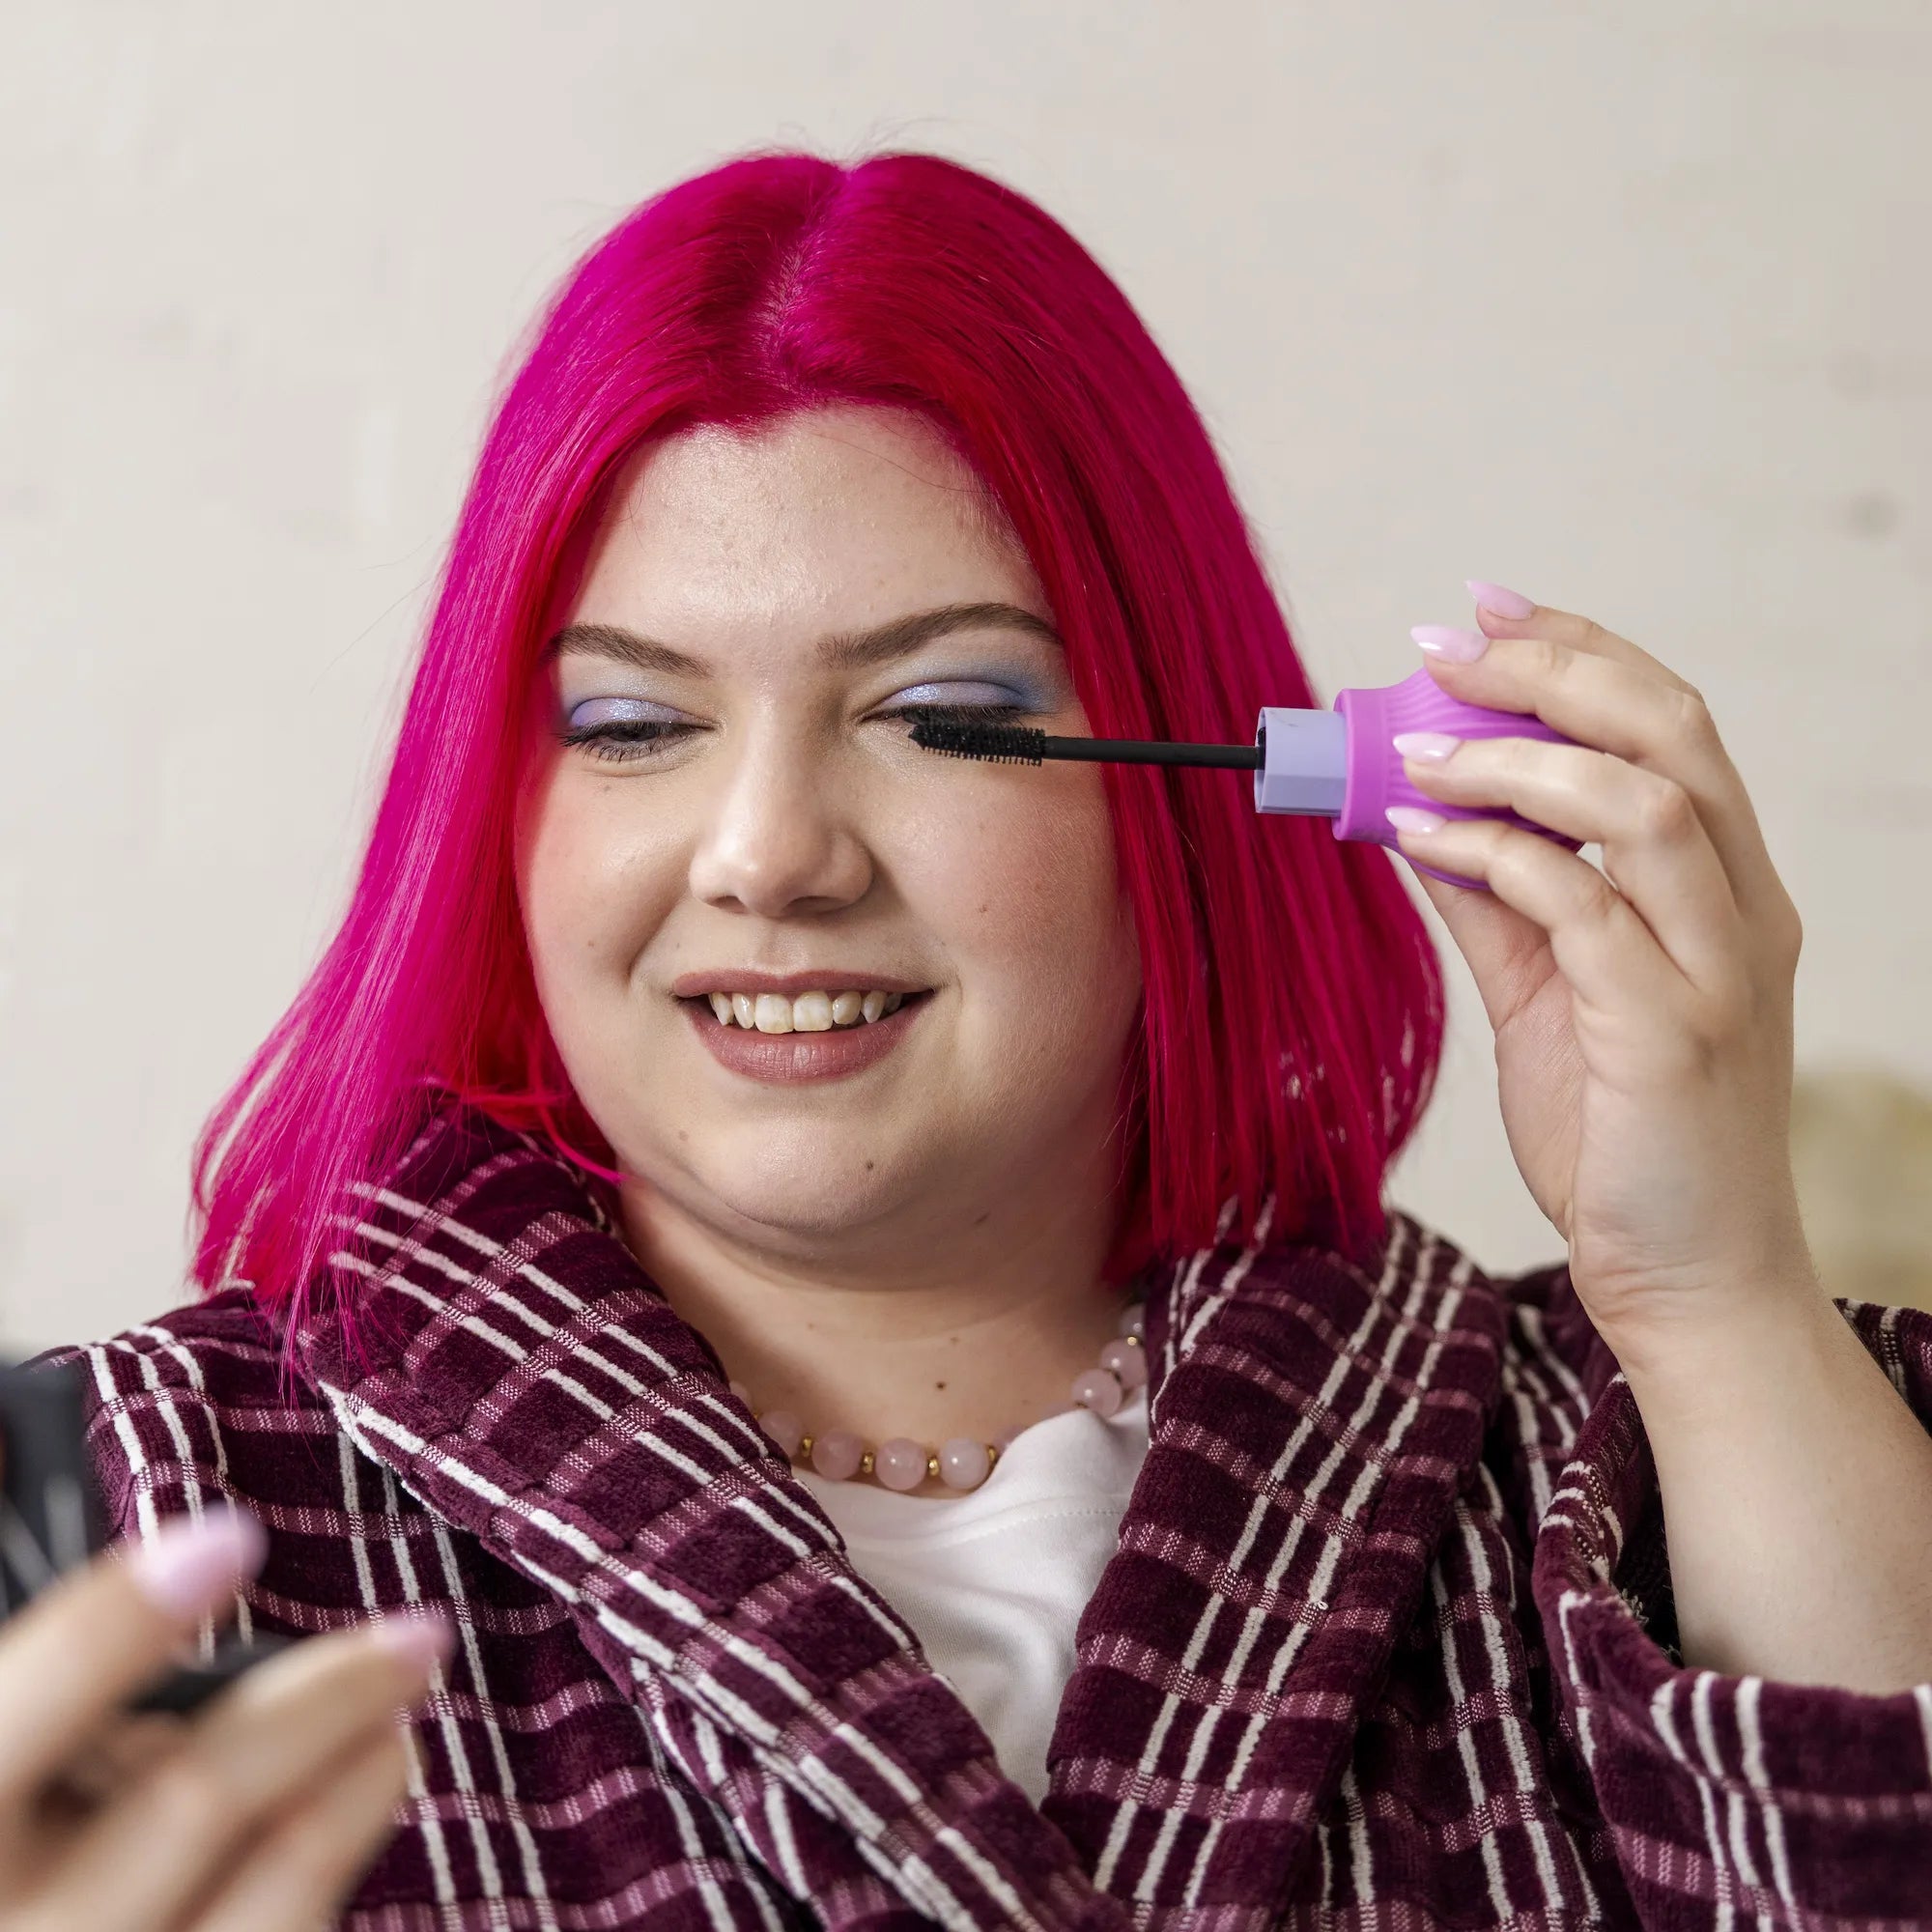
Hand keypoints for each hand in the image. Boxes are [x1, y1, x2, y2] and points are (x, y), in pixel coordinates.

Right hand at [0, 1472, 450, 1930]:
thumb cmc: (24, 1833)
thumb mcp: (21, 1751)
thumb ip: (75, 1690)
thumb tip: (210, 1572)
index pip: (15, 1715)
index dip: (115, 1626)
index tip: (230, 1540)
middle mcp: (14, 1927)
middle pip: (201, 1794)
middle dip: (334, 1696)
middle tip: (421, 1632)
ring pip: (283, 1872)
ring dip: (367, 1772)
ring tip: (404, 1711)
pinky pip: (295, 1930)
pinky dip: (343, 1844)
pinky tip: (365, 1783)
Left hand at [1388, 586, 1818, 1361]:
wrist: (1686, 1280)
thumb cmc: (1624, 1134)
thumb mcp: (1550, 996)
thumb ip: (1500, 904)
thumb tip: (1418, 816)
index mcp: (1724, 893)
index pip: (1670, 728)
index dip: (1581, 650)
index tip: (1485, 609)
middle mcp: (1742, 915)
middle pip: (1675, 735)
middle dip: (1554, 669)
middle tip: (1443, 646)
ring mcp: (1721, 973)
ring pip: (1647, 805)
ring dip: (1517, 759)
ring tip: (1418, 750)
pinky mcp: (1676, 1037)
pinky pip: (1584, 910)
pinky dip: (1496, 857)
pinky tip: (1422, 838)